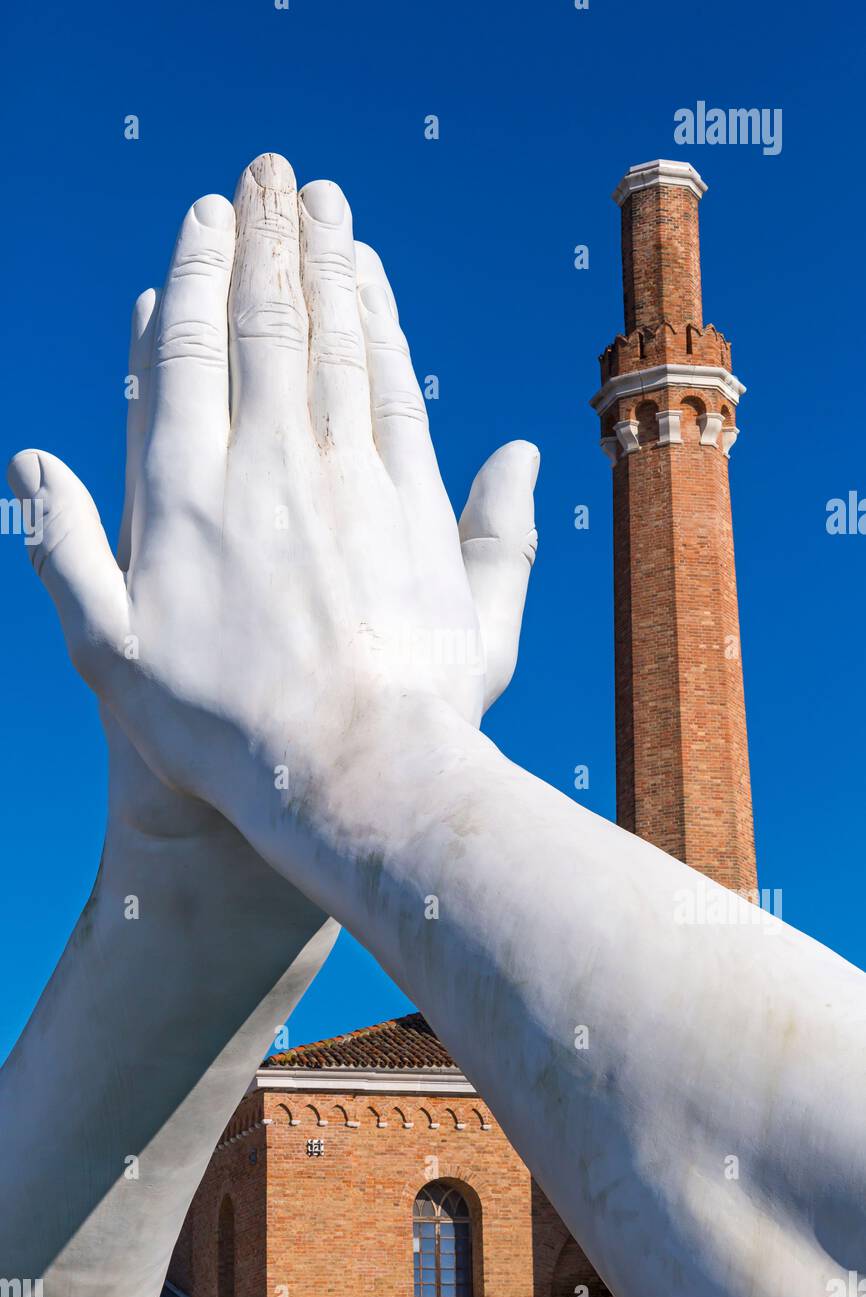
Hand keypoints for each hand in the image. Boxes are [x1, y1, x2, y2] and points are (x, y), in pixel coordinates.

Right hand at [9, 154, 538, 882]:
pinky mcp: (417, 507)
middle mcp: (269, 467)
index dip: (201, 272)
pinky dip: (384, 330)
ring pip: (337, 343)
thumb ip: (63, 548)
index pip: (193, 350)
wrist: (355, 773)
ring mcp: (350, 481)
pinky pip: (395, 393)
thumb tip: (29, 458)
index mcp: (187, 493)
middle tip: (274, 174)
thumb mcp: (109, 653)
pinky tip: (377, 292)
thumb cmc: (225, 733)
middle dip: (271, 240)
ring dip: (331, 264)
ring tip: (327, 204)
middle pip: (270, 324)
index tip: (209, 217)